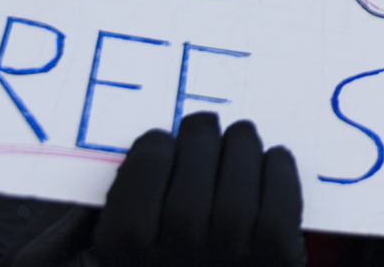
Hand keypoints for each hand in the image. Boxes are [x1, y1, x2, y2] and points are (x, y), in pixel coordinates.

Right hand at [12, 113, 305, 266]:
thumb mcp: (107, 259)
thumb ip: (102, 217)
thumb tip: (142, 155)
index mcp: (125, 242)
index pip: (150, 156)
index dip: (159, 144)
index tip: (163, 148)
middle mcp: (178, 244)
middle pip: (198, 152)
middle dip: (202, 134)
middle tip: (204, 129)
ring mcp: (232, 250)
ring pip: (242, 162)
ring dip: (242, 143)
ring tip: (239, 141)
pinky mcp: (278, 256)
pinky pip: (281, 191)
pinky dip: (279, 167)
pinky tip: (269, 163)